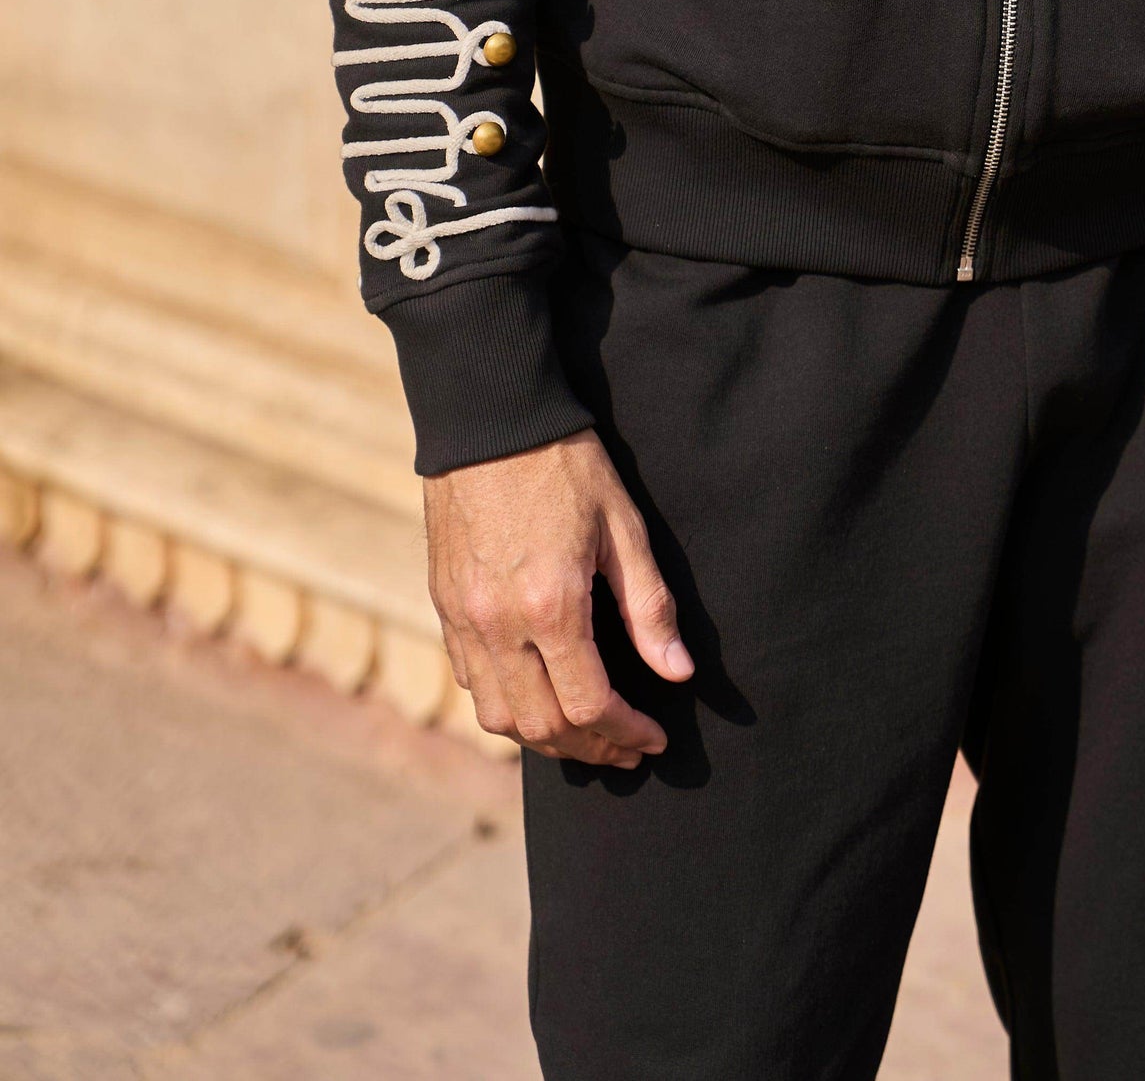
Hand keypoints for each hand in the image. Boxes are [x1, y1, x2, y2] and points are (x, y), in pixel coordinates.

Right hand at [425, 426, 691, 764]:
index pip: (589, 706)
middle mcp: (499, 624)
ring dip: (545, 738)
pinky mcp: (445, 607)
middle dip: (590, 748)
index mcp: (551, 606)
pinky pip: (472, 681)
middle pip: (542, 726)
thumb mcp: (624, 525)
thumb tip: (677, 672)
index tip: (652, 737)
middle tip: (626, 747)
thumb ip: (649, 607)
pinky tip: (538, 692)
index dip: (625, 732)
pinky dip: (507, 704)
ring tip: (585, 732)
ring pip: (499, 717)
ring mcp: (464, 619)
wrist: (491, 419)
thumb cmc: (566, 463)